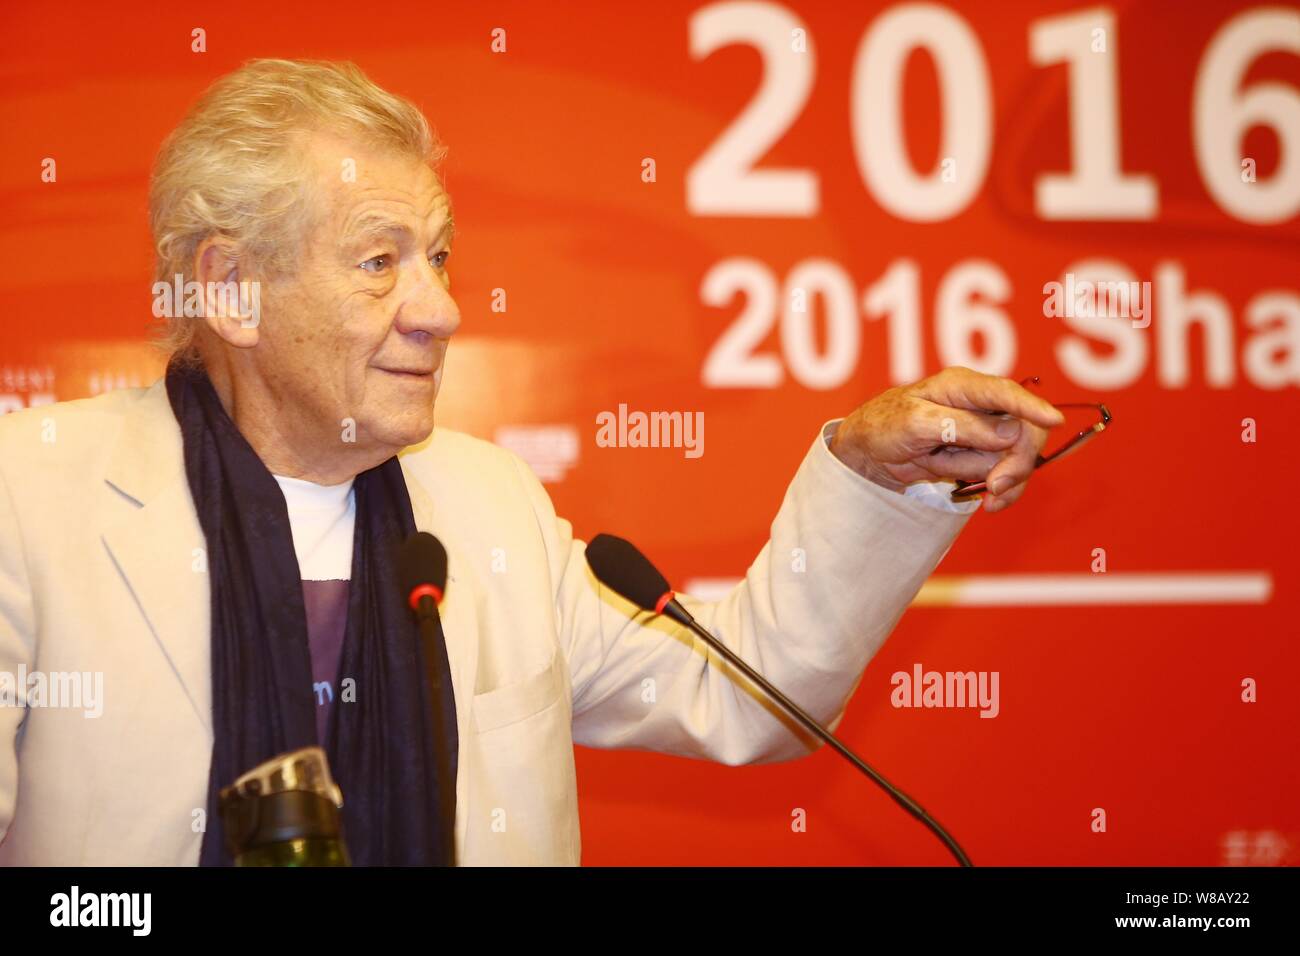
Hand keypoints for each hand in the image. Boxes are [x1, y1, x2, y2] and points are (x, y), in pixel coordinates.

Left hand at [828, 367, 1065, 512]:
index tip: (1054, 421)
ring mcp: (986, 433)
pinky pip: (1010, 475)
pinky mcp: (984, 457)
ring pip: (1019, 457)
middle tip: (994, 486)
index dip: (1032, 407)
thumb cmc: (885, 426)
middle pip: (1025, 430)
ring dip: (997, 478)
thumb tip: (1009, 432)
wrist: (870, 453)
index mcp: (962, 386)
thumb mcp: (915, 425)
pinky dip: (1004, 492)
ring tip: (965, 484)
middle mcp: (981, 406)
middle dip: (1016, 460)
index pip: (1005, 393)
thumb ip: (960, 427)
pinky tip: (989, 504)